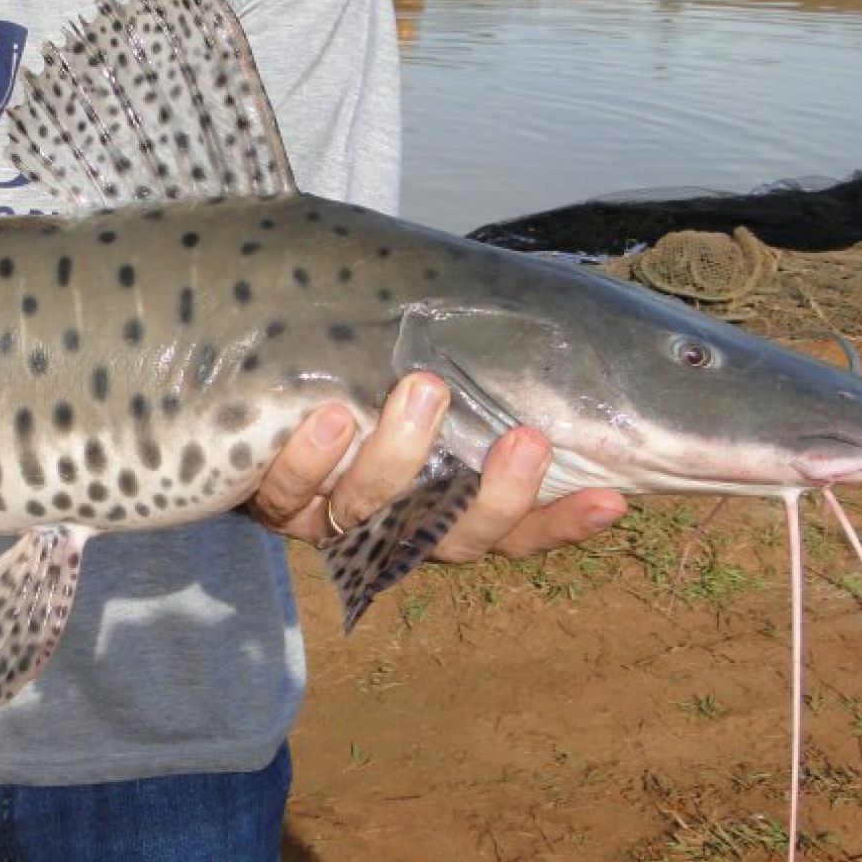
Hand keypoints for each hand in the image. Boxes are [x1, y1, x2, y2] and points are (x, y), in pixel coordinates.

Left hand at [246, 372, 626, 561]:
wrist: (250, 351)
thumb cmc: (363, 351)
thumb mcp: (440, 354)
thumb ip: (494, 356)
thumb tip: (576, 324)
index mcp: (442, 497)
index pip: (516, 527)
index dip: (562, 522)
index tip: (612, 498)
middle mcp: (391, 518)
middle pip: (452, 537)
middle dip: (495, 494)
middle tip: (526, 436)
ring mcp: (329, 513)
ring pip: (370, 511)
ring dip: (399, 456)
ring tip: (423, 387)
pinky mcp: (269, 500)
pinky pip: (288, 493)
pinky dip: (310, 461)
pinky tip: (327, 417)